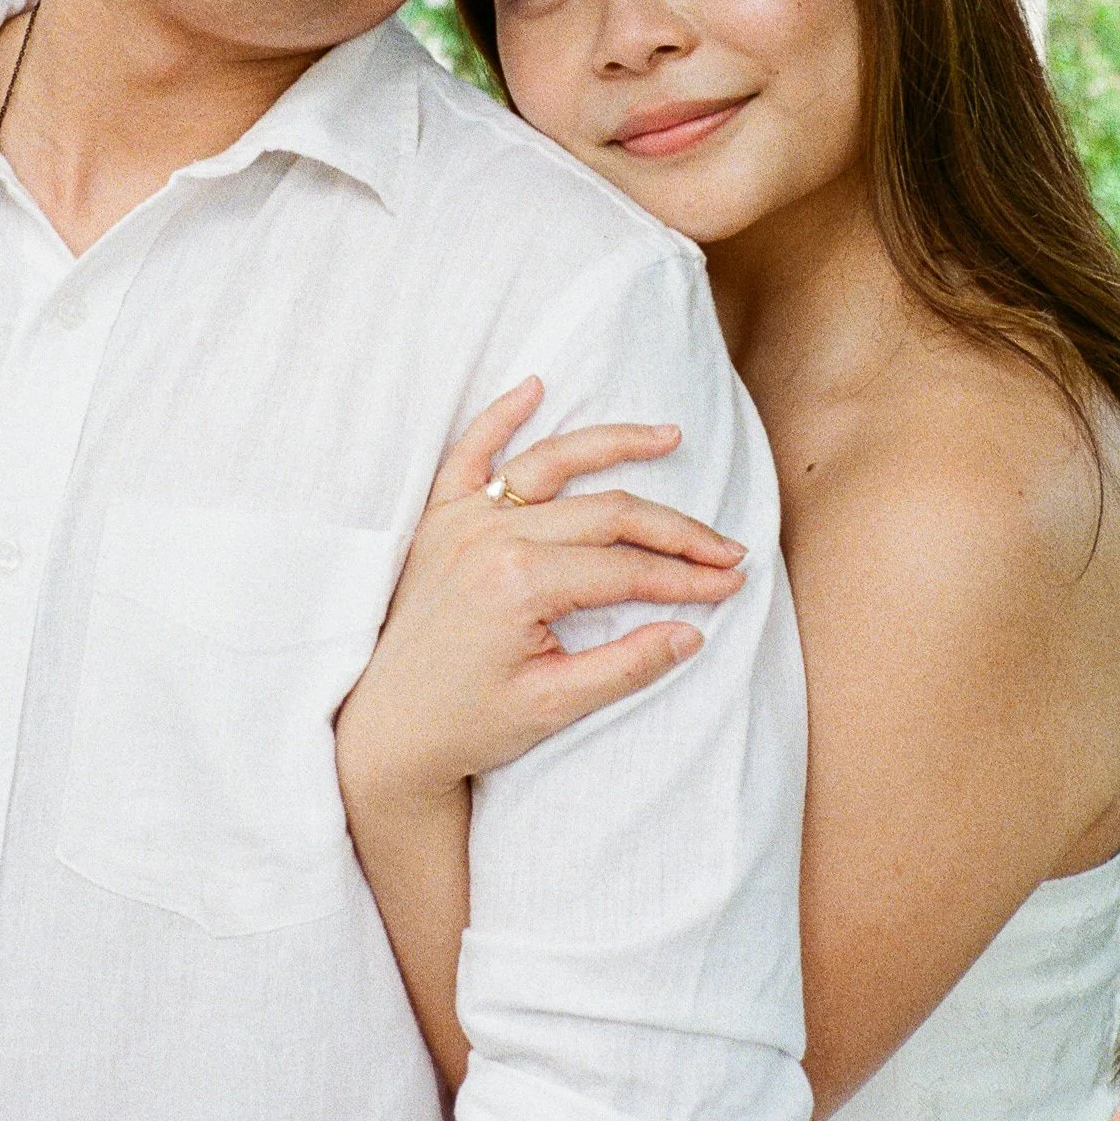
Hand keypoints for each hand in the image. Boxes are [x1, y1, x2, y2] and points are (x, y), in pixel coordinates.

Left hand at [336, 381, 747, 808]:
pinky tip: (534, 387)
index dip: (686, 577)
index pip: (626, 568)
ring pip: (552, 463)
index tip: (732, 582)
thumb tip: (692, 632)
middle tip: (727, 545)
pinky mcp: (438, 521)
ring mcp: (461, 521)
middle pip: (605, 513)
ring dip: (613, 444)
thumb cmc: (466, 725)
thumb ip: (625, 665)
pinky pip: (469, 453)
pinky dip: (500, 416)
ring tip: (668, 436)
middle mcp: (491, 537)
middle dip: (675, 530)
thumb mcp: (553, 707)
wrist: (386, 733)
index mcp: (519, 582)